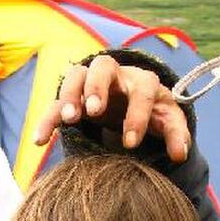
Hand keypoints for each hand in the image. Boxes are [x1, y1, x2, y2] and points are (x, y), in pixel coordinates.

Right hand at [34, 55, 190, 162]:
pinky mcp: (73, 98)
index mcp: (142, 81)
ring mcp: (91, 83)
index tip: (131, 143)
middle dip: (98, 87)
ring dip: (70, 95)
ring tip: (68, 119)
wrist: (133, 100)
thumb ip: (176, 134)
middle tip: (94, 112)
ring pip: (76, 75)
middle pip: (103, 66)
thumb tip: (180, 154)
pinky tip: (40, 140)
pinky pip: (55, 102)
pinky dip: (47, 118)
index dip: (137, 115)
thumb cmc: (153, 110)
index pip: (142, 90)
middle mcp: (116, 75)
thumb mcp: (168, 120)